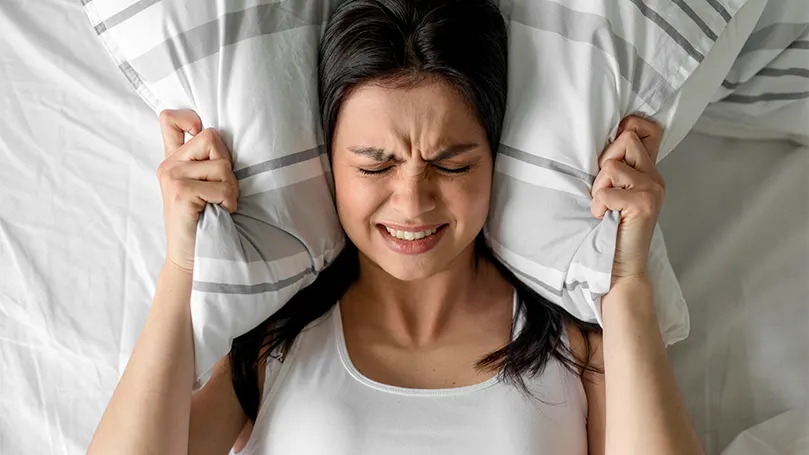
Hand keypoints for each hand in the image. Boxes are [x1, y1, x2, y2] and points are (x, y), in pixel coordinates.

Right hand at [156, 109, 238, 273]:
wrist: (191, 258)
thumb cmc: (205, 222)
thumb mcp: (204, 186)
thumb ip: (205, 162)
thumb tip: (217, 135)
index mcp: (174, 160)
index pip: (170, 119)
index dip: (189, 118)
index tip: (201, 133)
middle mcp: (169, 165)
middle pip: (212, 137)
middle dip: (227, 164)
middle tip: (222, 190)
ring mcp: (172, 177)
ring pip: (221, 164)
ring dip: (230, 188)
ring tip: (220, 204)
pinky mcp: (181, 192)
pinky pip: (222, 187)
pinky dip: (229, 202)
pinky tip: (220, 213)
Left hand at [591, 116, 664, 284]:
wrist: (619, 267)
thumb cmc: (611, 230)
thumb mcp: (614, 192)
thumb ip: (616, 168)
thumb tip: (605, 138)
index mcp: (649, 172)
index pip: (648, 129)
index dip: (629, 127)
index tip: (612, 152)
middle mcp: (655, 177)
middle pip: (626, 138)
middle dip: (605, 161)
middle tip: (603, 190)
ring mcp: (652, 190)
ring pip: (612, 164)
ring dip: (599, 185)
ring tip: (603, 206)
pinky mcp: (644, 204)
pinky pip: (606, 190)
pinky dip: (598, 203)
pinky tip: (603, 217)